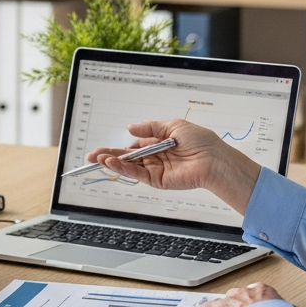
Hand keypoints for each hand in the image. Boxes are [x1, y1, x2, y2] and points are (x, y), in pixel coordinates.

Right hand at [86, 119, 261, 212]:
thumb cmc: (201, 142)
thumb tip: (131, 128)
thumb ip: (150, 127)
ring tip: (97, 158)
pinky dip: (123, 169)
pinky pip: (137, 173)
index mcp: (160, 143)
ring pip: (129, 166)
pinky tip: (112, 163)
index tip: (106, 146)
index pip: (135, 145)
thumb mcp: (173, 125)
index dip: (121, 145)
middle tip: (92, 155)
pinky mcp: (157, 180)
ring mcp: (156, 169)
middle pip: (128, 156)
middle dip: (109, 155)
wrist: (213, 160)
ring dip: (112, 162)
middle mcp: (156, 157)